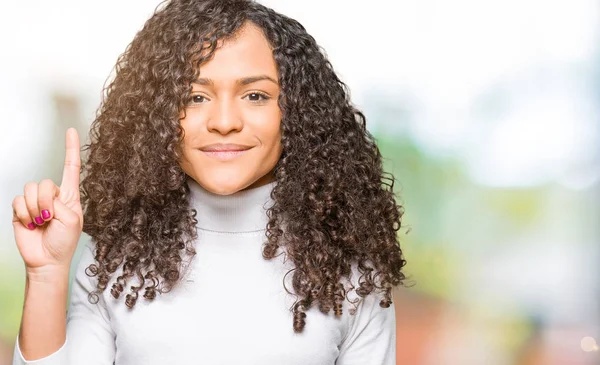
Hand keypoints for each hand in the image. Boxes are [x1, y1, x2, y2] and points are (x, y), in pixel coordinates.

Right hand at [12, 128, 83, 274]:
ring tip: (41, 222)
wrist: (47, 260)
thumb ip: (60, 203)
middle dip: (46, 201)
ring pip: (30, 190)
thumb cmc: (64, 242)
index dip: (71, 149)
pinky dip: (24, 214)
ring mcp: (36, 202)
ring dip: (35, 209)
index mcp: (70, 196)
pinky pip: (18, 201)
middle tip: (49, 218)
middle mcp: (52, 195)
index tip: (71, 130)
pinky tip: (30, 224)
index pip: (71, 167)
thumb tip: (45, 197)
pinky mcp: (20, 209)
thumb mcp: (72, 221)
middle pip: (45, 182)